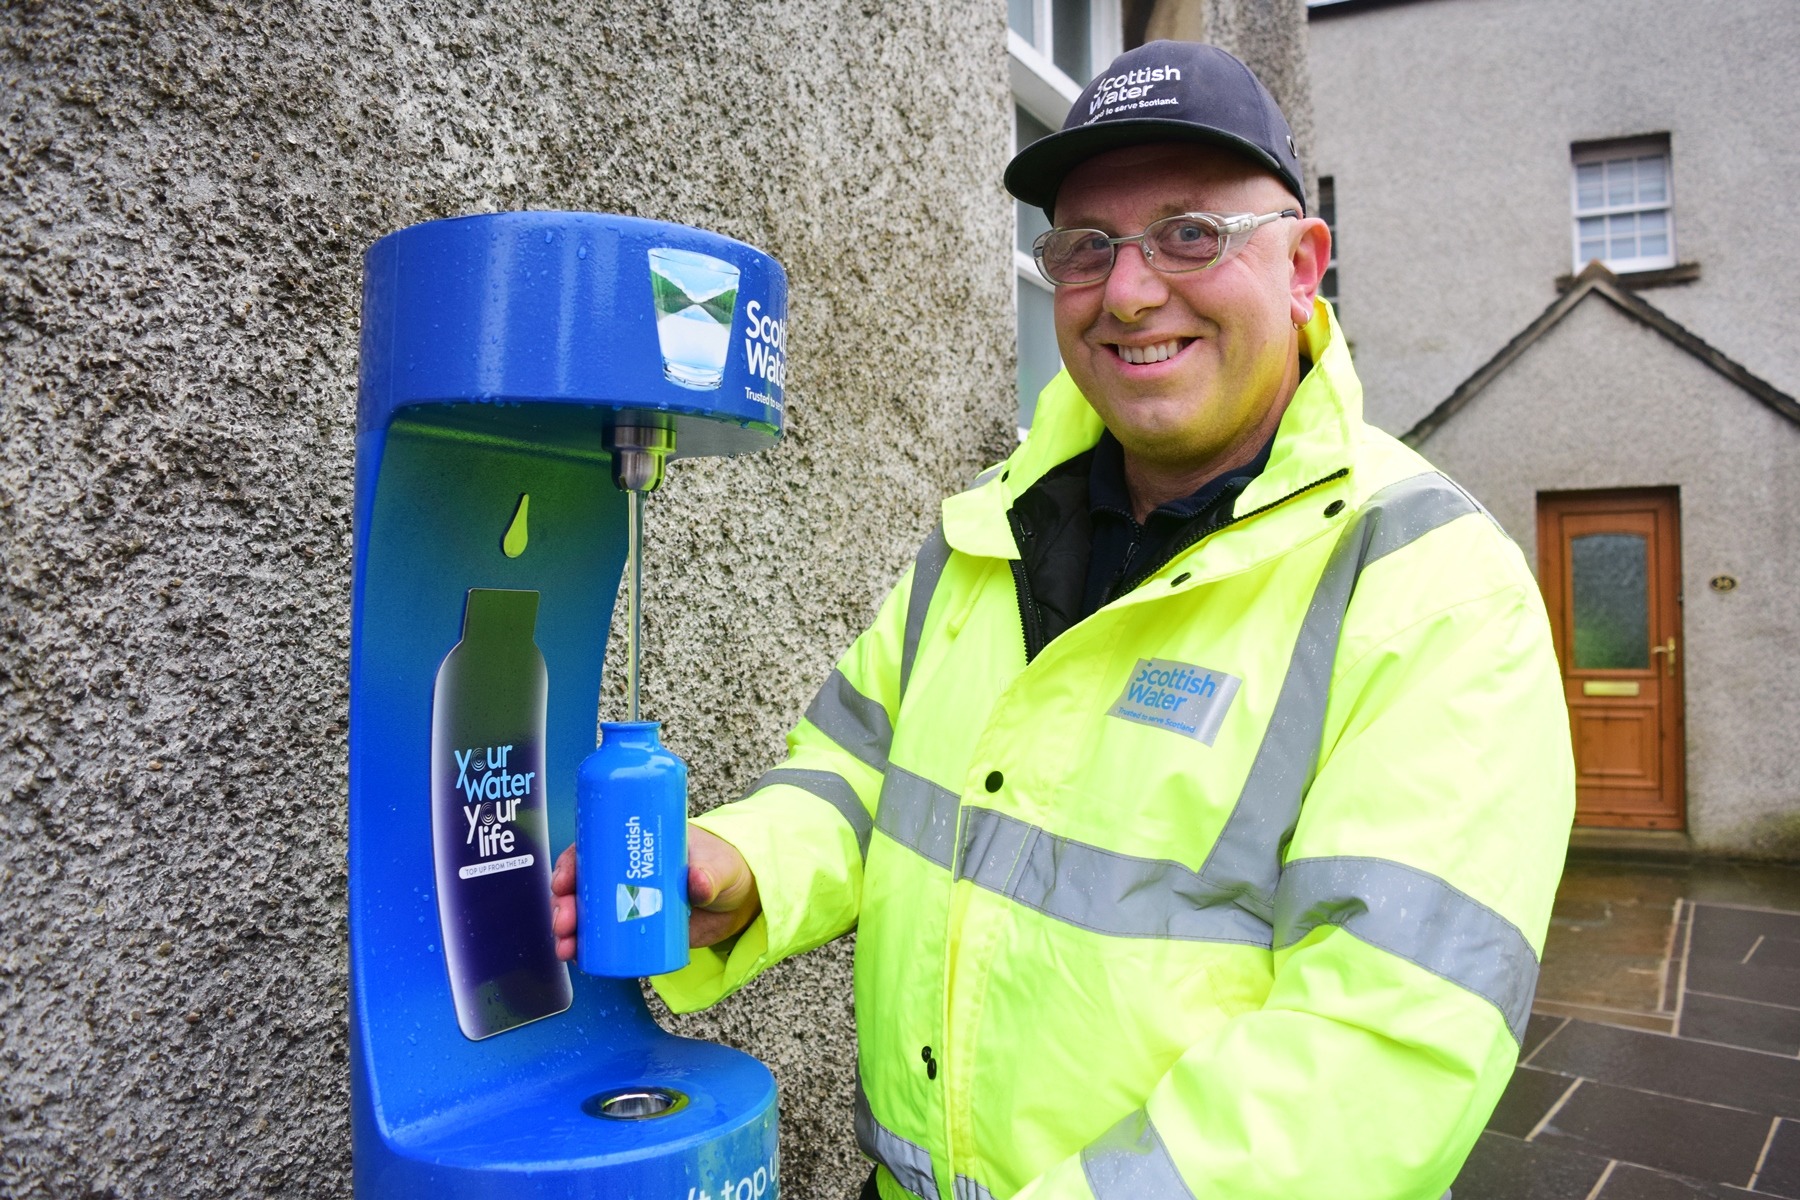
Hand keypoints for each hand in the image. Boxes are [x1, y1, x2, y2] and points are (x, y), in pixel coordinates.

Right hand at [550, 825, 761, 962]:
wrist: (741, 900)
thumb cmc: (727, 867)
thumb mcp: (719, 865)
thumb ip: (710, 872)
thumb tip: (696, 882)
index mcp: (638, 844)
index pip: (595, 847)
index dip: (573, 862)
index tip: (564, 880)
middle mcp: (626, 871)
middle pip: (583, 883)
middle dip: (565, 903)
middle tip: (565, 921)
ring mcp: (631, 901)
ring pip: (588, 912)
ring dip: (570, 929)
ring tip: (567, 946)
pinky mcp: (639, 928)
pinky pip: (605, 936)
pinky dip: (586, 946)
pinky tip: (576, 957)